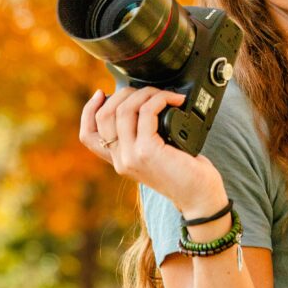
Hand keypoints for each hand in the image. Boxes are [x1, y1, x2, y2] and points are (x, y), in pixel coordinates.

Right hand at [79, 86, 226, 213]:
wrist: (200, 197)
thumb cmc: (185, 173)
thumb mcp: (155, 155)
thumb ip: (142, 138)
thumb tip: (141, 104)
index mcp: (120, 160)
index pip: (88, 135)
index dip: (89, 111)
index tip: (101, 94)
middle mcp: (121, 160)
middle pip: (104, 116)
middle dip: (124, 94)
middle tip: (148, 91)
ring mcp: (131, 156)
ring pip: (124, 110)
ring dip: (145, 93)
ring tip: (164, 94)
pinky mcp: (147, 151)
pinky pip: (146, 112)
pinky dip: (160, 99)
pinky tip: (174, 100)